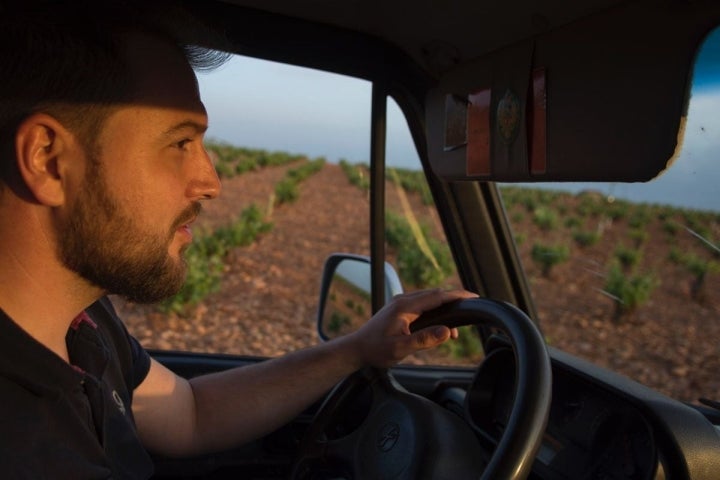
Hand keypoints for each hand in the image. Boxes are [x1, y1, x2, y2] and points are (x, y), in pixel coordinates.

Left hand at [345, 288, 478, 367]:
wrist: (357, 348)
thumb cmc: (376, 350)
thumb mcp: (401, 349)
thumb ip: (424, 340)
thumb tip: (446, 332)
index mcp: (405, 307)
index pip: (437, 296)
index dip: (457, 296)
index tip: (473, 297)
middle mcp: (403, 300)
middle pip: (435, 294)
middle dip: (454, 300)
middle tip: (472, 307)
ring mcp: (401, 303)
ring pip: (429, 298)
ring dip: (445, 307)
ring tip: (456, 326)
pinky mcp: (400, 309)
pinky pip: (423, 304)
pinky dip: (436, 310)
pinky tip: (440, 326)